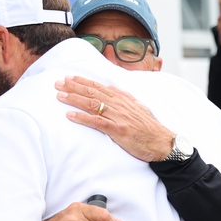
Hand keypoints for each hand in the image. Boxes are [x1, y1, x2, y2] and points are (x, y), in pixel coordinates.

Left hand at [55, 76, 174, 162]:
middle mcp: (119, 106)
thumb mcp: (139, 107)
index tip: (69, 78)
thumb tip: (113, 87)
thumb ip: (125, 97)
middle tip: (58, 84)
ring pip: (93, 105)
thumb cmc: (150, 128)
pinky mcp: (118, 130)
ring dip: (75, 99)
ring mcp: (118, 117)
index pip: (99, 87)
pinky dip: (82, 118)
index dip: (83, 82)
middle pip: (92, 93)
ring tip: (60, 96)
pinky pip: (97, 122)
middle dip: (74, 87)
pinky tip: (70, 115)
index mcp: (122, 100)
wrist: (162, 143)